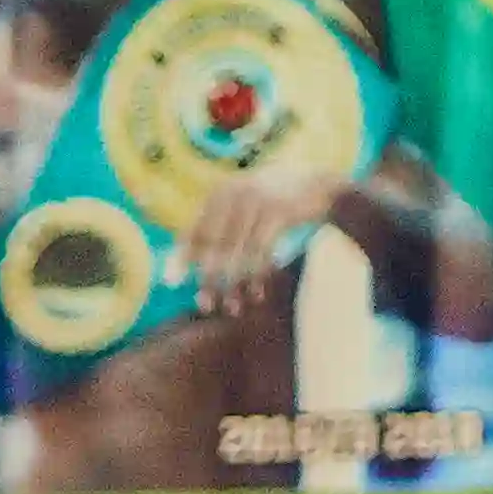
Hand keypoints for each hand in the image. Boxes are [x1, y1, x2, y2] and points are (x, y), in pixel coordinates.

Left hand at [183, 165, 347, 310]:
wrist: (320, 185)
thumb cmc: (276, 203)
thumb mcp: (243, 207)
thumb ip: (217, 229)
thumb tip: (186, 263)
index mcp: (220, 194)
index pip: (194, 230)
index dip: (182, 258)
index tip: (172, 283)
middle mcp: (234, 194)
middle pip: (213, 247)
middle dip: (209, 280)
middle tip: (206, 307)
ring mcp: (256, 202)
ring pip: (237, 255)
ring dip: (235, 286)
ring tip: (234, 308)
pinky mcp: (278, 212)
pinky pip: (260, 253)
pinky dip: (258, 277)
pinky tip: (257, 295)